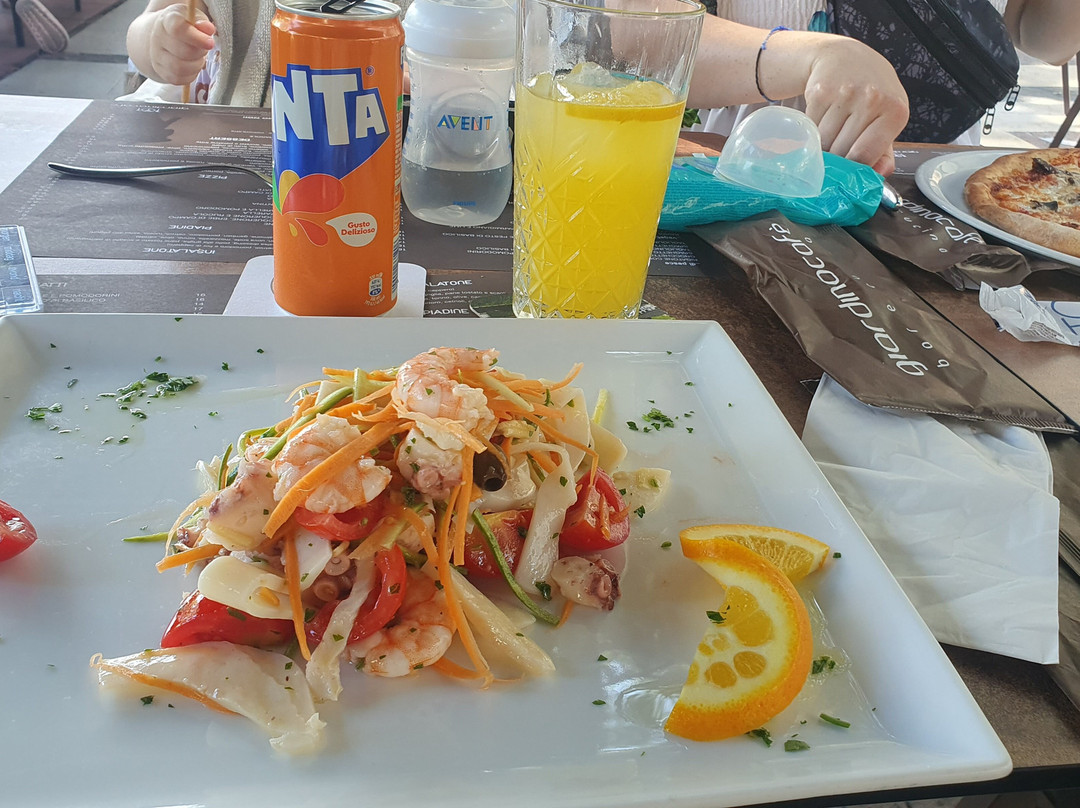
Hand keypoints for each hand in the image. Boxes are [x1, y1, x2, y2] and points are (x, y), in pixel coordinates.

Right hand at [147, 3, 214, 86]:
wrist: (163, 36)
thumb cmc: (183, 25)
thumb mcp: (193, 17)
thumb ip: (202, 21)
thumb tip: (208, 29)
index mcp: (166, 20)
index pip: (177, 30)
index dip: (196, 38)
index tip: (210, 42)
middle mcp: (158, 38)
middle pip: (183, 51)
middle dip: (200, 52)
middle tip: (204, 48)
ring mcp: (157, 56)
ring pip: (180, 68)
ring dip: (196, 65)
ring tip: (199, 57)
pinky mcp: (161, 71)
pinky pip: (178, 79)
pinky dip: (191, 75)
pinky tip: (193, 65)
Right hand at [802, 37, 908, 175]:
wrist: (845, 57)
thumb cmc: (871, 92)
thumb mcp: (886, 118)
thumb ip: (884, 152)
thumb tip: (877, 176)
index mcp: (894, 111)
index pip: (865, 156)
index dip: (851, 169)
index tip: (846, 171)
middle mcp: (872, 100)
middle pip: (842, 151)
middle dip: (836, 159)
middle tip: (835, 154)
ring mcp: (845, 94)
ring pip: (824, 142)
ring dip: (821, 147)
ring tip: (827, 137)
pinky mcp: (820, 92)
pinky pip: (810, 128)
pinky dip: (811, 132)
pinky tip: (819, 121)